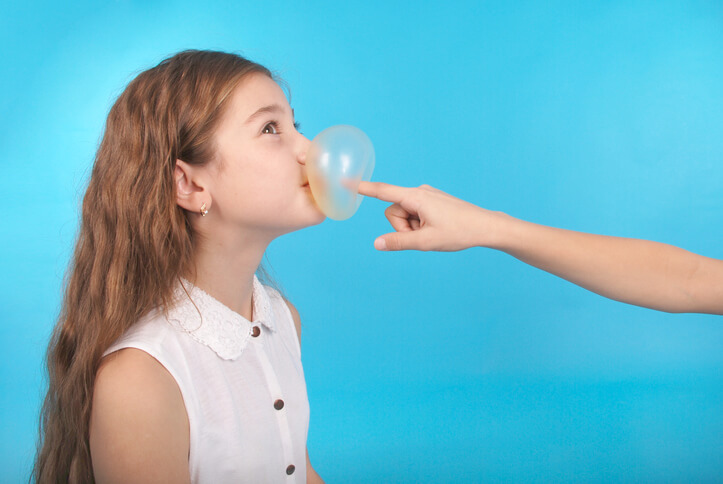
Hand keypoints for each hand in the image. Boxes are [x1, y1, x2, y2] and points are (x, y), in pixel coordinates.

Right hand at [357, 181, 505, 250]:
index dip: (363, 188)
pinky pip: (414, 213)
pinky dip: (419, 224)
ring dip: (412, 228)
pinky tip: (437, 228)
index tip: (346, 181)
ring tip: (432, 232)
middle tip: (423, 236)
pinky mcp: (431, 201)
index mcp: (416, 197)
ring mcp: (425, 196)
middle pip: (393, 211)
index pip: (383, 191)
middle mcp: (419, 192)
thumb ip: (399, 242)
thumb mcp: (426, 241)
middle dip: (402, 227)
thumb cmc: (459, 232)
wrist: (485, 226)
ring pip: (403, 214)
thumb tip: (377, 243)